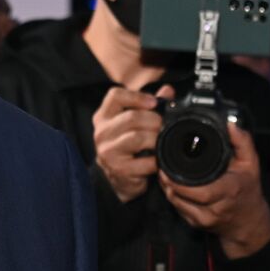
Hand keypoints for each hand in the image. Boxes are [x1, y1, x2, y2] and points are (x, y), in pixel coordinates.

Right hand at [92, 86, 167, 203]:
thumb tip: (167, 91)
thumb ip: (149, 106)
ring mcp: (108, 152)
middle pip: (132, 117)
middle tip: (163, 126)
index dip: (137, 96)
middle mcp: (102, 133)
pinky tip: (157, 159)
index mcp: (103, 117)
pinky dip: (156, 160)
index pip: (115, 96)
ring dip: (155, 139)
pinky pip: (145, 161)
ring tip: (160, 142)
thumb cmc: (125, 148)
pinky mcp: (119, 169)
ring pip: (138, 137)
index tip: (153, 103)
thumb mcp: (132, 125)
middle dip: (154, 121)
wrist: (117, 179)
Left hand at [160, 121, 269, 258]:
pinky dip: (173, 198)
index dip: (182, 184)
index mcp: (230, 190)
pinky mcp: (198, 224)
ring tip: (164, 176)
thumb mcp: (251, 163)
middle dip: (170, 184)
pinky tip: (172, 187)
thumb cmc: (248, 189)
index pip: (202, 192)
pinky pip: (180, 211)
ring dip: (168, 191)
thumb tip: (230, 124)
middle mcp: (217, 208)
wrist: (248, 220)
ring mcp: (206, 219)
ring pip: (179, 205)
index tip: (169, 170)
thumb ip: (242, 142)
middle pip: (186, 199)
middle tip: (162, 170)